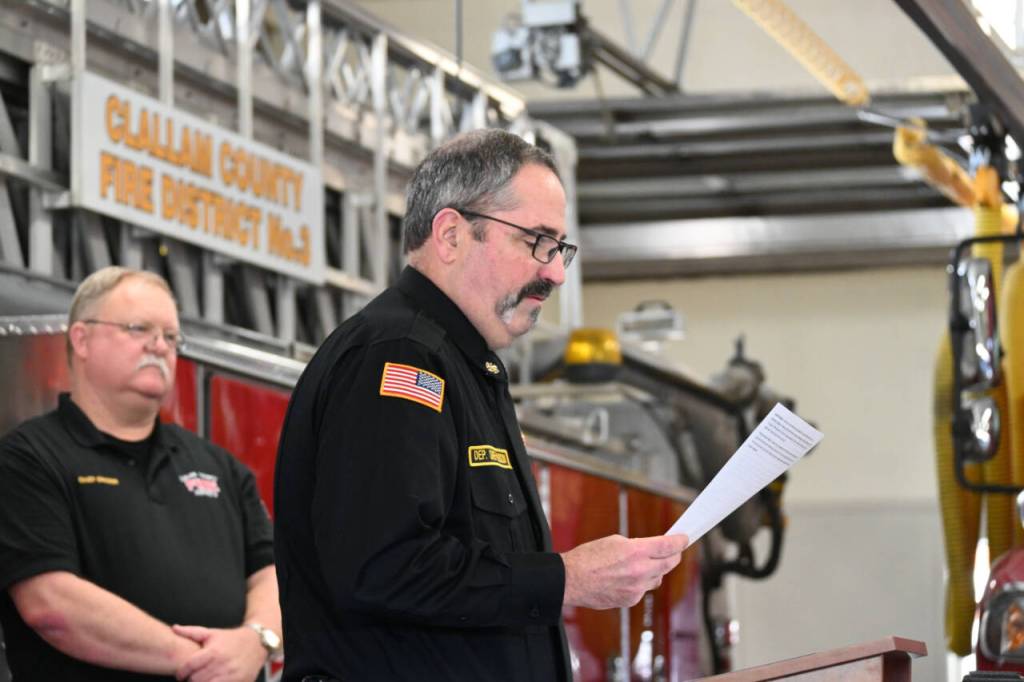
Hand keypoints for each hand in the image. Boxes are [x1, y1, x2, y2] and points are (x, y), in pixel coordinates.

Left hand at [173, 624, 265, 681]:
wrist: (257, 643)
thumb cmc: (231, 639)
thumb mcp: (212, 633)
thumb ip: (192, 632)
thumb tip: (174, 628)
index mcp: (213, 652)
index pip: (189, 666)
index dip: (181, 672)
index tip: (180, 675)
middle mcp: (222, 664)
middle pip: (196, 679)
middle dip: (191, 679)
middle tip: (192, 676)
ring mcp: (232, 676)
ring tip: (203, 678)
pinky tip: (214, 679)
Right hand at [561, 534, 688, 609]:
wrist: (571, 580)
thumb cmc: (588, 558)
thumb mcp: (614, 542)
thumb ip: (637, 546)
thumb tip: (651, 549)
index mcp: (635, 552)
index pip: (668, 546)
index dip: (680, 542)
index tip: (684, 539)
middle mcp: (639, 571)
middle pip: (670, 563)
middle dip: (674, 555)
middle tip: (675, 550)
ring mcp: (636, 588)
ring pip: (658, 578)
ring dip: (657, 570)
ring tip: (645, 564)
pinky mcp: (631, 600)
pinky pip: (644, 589)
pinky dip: (641, 582)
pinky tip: (628, 577)